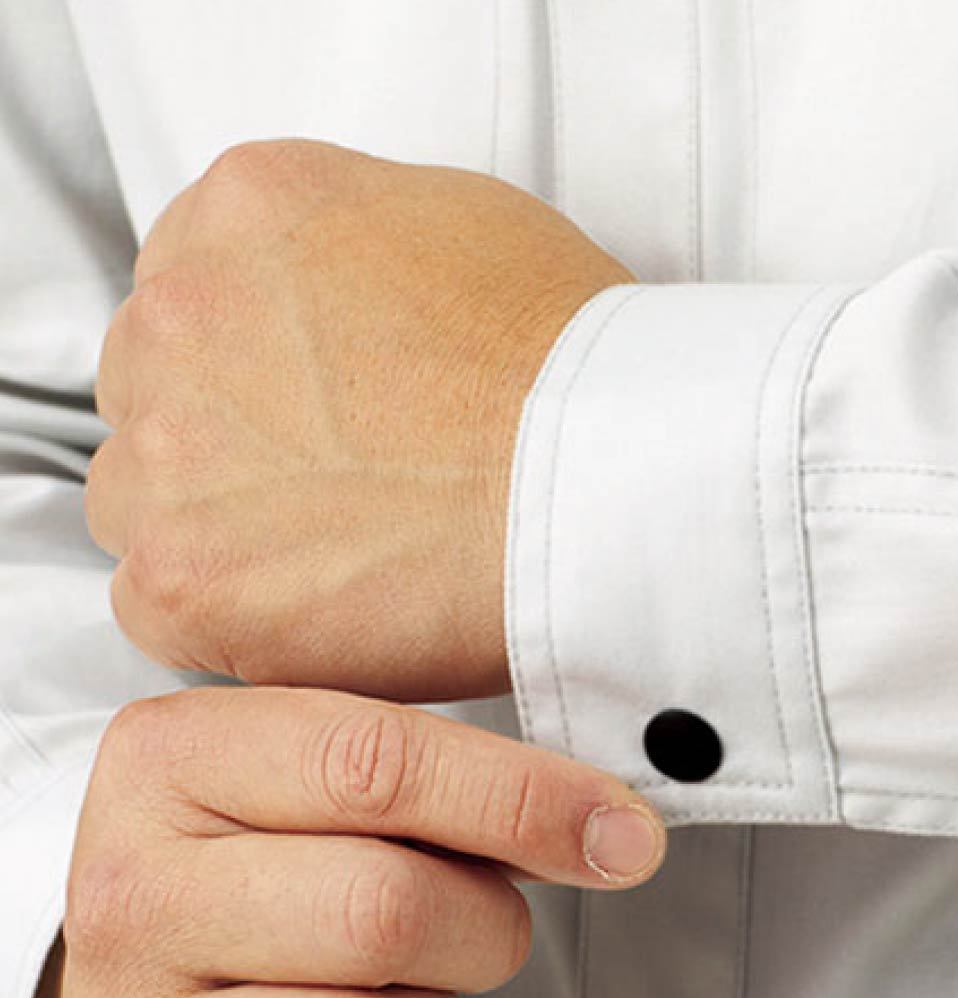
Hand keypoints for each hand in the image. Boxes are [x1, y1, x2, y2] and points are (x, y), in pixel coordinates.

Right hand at [54, 686, 663, 997]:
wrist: (137, 970)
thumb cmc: (262, 852)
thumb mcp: (320, 769)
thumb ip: (448, 775)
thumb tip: (613, 833)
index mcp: (174, 760)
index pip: (377, 764)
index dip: (524, 800)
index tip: (621, 834)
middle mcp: (128, 894)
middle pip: (386, 913)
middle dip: (485, 927)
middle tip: (482, 924)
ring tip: (402, 994)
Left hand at [84, 138, 633, 701]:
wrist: (600, 478)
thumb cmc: (568, 370)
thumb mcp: (462, 224)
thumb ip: (352, 247)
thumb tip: (335, 300)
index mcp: (248, 208)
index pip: (190, 287)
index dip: (253, 364)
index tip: (302, 411)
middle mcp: (183, 312)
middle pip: (155, 390)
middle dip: (227, 439)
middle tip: (328, 486)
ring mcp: (170, 443)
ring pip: (142, 498)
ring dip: (215, 527)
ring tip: (331, 553)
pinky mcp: (183, 570)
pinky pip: (157, 602)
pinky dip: (225, 615)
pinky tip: (315, 607)